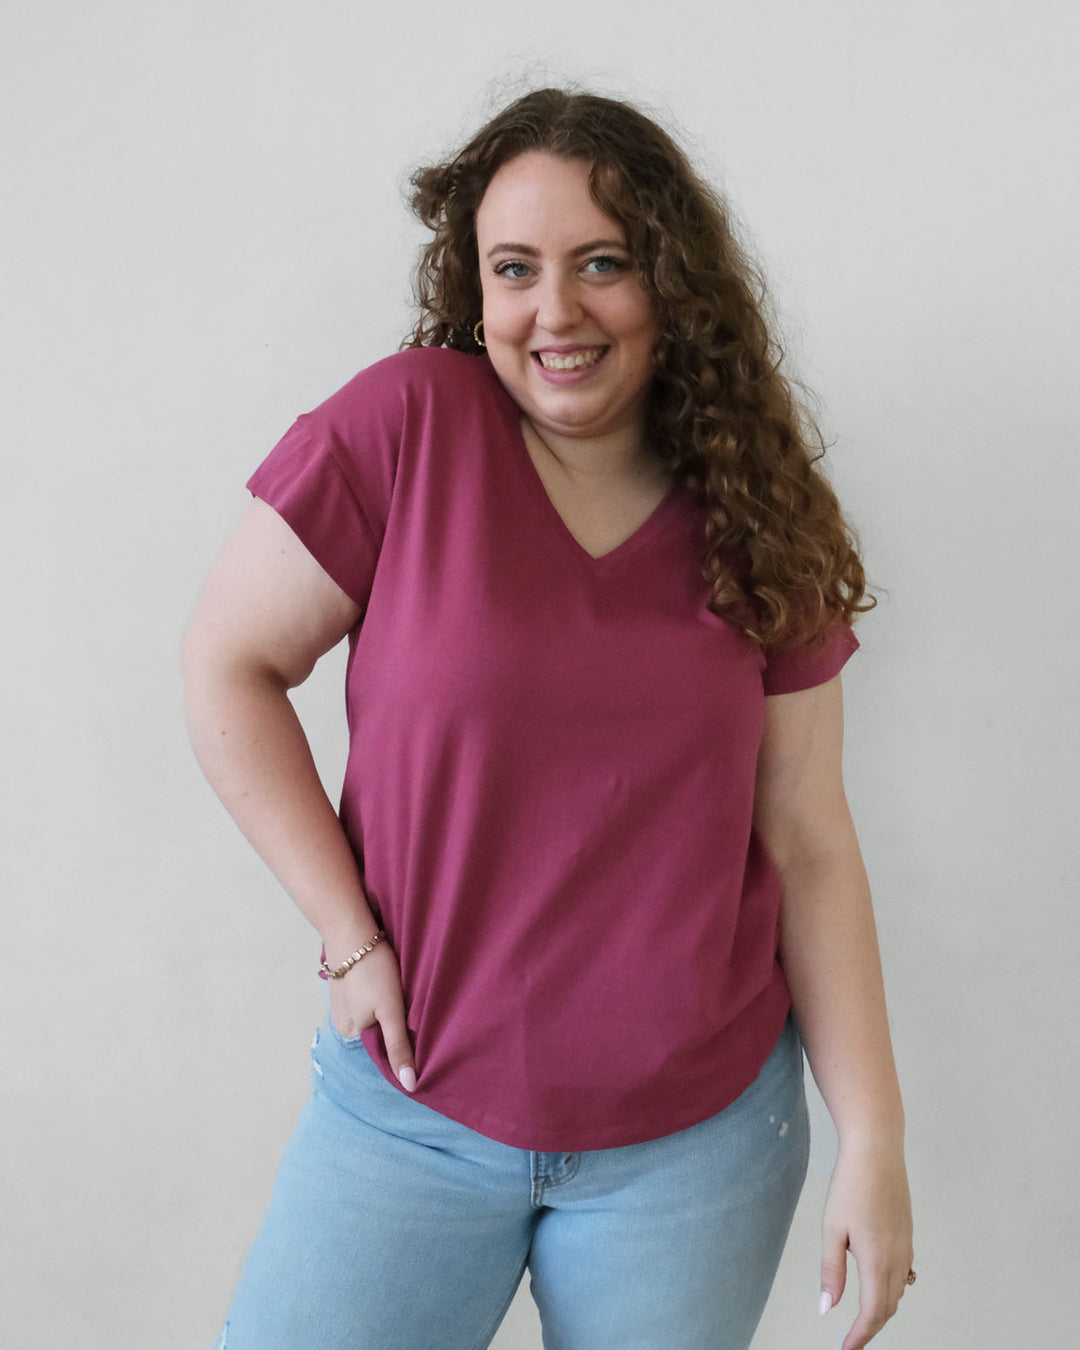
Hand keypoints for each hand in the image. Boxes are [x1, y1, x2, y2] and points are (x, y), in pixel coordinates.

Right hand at [326, 938, 417, 1091]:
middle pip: (377, 1034)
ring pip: (374, 1015)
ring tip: (407, 1000)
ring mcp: (344, 1002)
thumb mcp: (390, 1011)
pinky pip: (370, 999)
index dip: (401, 1049)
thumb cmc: (372, 970)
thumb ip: (398, 1047)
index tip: (422, 1043)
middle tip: (417, 1015)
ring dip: (390, 1011)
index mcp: (349, 1035)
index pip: (381, 1052)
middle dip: (396, 1028)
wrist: (352, 929)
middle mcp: (343, 1023)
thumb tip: (409, 1086)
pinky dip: (382, 997)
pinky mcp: (350, 984)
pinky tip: (394, 987)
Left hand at [818, 1136, 913, 1347]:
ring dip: (882, 1308)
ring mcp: (905, 1244)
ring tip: (863, 1317)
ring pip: (897, 1290)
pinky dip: (891, 1287)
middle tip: (852, 1339)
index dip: (860, 1336)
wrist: (877, 1149)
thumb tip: (827, 1308)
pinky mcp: (906, 1231)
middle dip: (871, 1326)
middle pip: (888, 1306)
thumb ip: (831, 1271)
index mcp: (877, 1260)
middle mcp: (897, 1257)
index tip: (847, 1349)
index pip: (873, 1312)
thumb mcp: (833, 1229)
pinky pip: (903, 1271)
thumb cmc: (851, 1185)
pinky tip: (879, 1283)